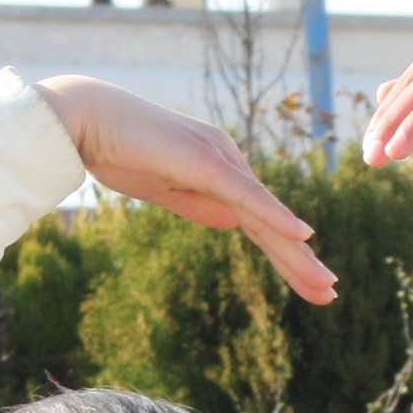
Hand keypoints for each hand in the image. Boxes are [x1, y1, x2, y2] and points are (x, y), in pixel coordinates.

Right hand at [36, 78, 336, 303]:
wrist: (83, 118)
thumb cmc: (115, 150)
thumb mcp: (162, 190)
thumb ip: (198, 205)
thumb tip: (233, 224)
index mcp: (218, 166)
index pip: (259, 218)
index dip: (284, 252)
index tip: (308, 283)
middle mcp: (227, 158)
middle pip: (270, 219)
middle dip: (299, 260)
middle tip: (329, 295)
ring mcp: (218, 156)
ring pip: (264, 213)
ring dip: (294, 252)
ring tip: (323, 284)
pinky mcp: (203, 160)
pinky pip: (244, 194)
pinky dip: (274, 216)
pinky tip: (302, 236)